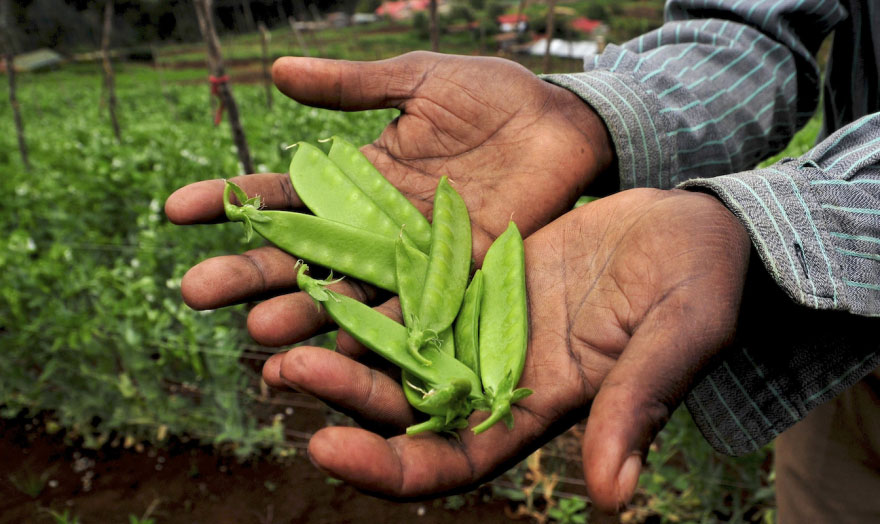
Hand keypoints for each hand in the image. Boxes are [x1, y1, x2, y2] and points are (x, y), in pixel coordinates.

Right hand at [165, 52, 613, 343]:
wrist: (563, 122)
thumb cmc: (491, 96)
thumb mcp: (416, 80)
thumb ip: (352, 85)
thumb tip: (274, 71)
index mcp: (360, 178)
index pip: (283, 194)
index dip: (232, 202)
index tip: (177, 210)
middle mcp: (378, 226)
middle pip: (303, 255)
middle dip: (251, 273)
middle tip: (195, 291)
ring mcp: (416, 257)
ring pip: (350, 293)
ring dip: (307, 314)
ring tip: (260, 333)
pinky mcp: (460, 278)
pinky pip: (416, 311)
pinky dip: (381, 330)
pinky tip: (344, 350)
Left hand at [251, 188, 748, 510]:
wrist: (697, 226)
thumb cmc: (701, 287)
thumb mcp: (677, 341)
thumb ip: (638, 407)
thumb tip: (611, 497)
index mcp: (543, 411)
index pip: (455, 463)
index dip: (390, 468)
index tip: (328, 449)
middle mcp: (502, 378)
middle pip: (407, 409)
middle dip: (344, 399)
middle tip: (282, 370)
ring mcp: (486, 325)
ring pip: (397, 349)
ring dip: (338, 344)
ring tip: (275, 323)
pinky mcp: (480, 277)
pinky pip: (412, 288)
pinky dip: (368, 285)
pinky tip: (321, 267)